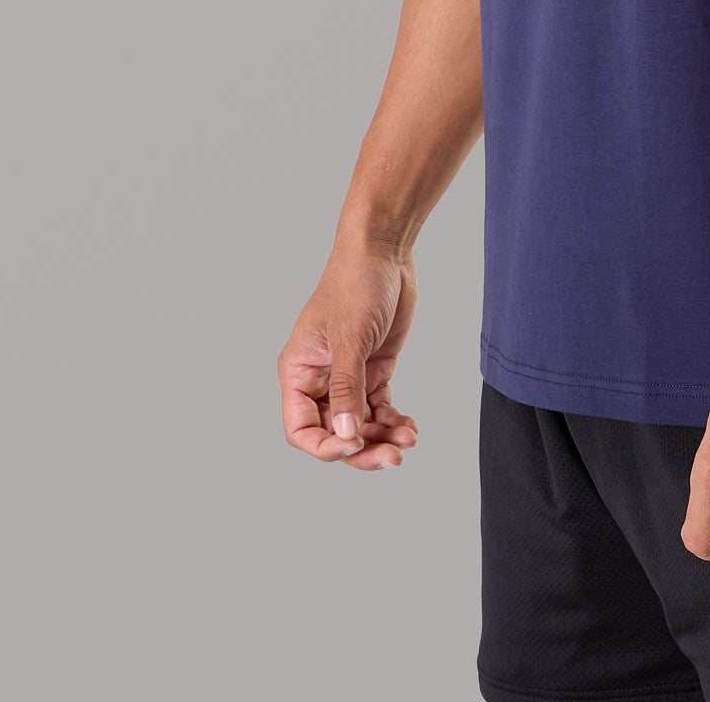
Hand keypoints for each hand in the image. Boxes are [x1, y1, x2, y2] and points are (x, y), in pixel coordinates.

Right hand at [277, 245, 420, 471]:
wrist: (384, 251)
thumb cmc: (354, 283)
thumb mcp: (349, 336)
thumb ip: (347, 387)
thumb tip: (346, 434)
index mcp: (300, 371)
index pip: (301, 428)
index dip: (324, 445)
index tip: (354, 444)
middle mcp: (321, 379)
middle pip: (335, 433)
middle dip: (362, 449)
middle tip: (392, 457)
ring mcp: (349, 375)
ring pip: (360, 424)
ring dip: (383, 437)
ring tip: (409, 438)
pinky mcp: (374, 369)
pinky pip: (379, 407)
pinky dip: (393, 420)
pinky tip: (409, 425)